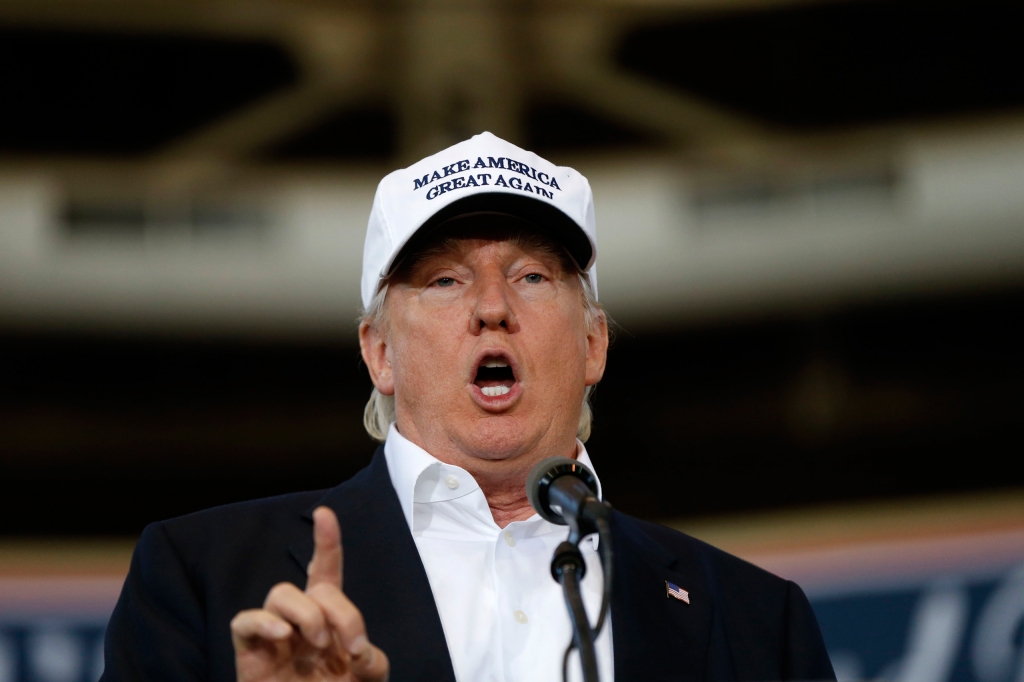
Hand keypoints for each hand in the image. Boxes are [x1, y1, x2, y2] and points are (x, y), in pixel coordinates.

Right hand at [231, 507, 389, 680]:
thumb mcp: (369, 678)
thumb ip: (372, 659)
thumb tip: (357, 650)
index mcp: (328, 621)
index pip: (326, 573)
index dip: (326, 542)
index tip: (325, 513)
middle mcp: (299, 623)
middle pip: (312, 585)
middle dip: (340, 610)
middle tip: (350, 647)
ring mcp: (273, 638)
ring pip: (280, 592)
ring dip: (307, 613)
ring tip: (318, 645)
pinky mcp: (250, 655)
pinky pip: (245, 621)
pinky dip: (265, 622)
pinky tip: (285, 637)